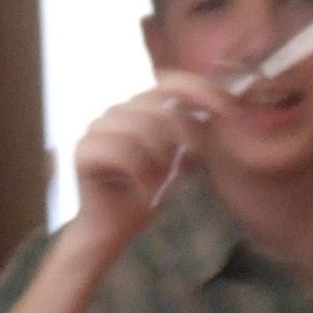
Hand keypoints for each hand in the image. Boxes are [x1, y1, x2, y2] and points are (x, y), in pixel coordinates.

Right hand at [65, 72, 239, 255]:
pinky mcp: (84, 149)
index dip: (202, 90)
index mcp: (139, 106)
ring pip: (142, 128)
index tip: (228, 110)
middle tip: (187, 168)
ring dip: (160, 161)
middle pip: (159, 107)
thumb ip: (196, 131)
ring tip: (159, 184)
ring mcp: (97, 127)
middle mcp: (117, 111)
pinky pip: (124, 151)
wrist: (114, 230)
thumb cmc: (147, 194)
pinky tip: (144, 192)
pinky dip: (142, 174)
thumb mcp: (182, 158)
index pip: (172, 82)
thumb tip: (222, 109)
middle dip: (182, 137)